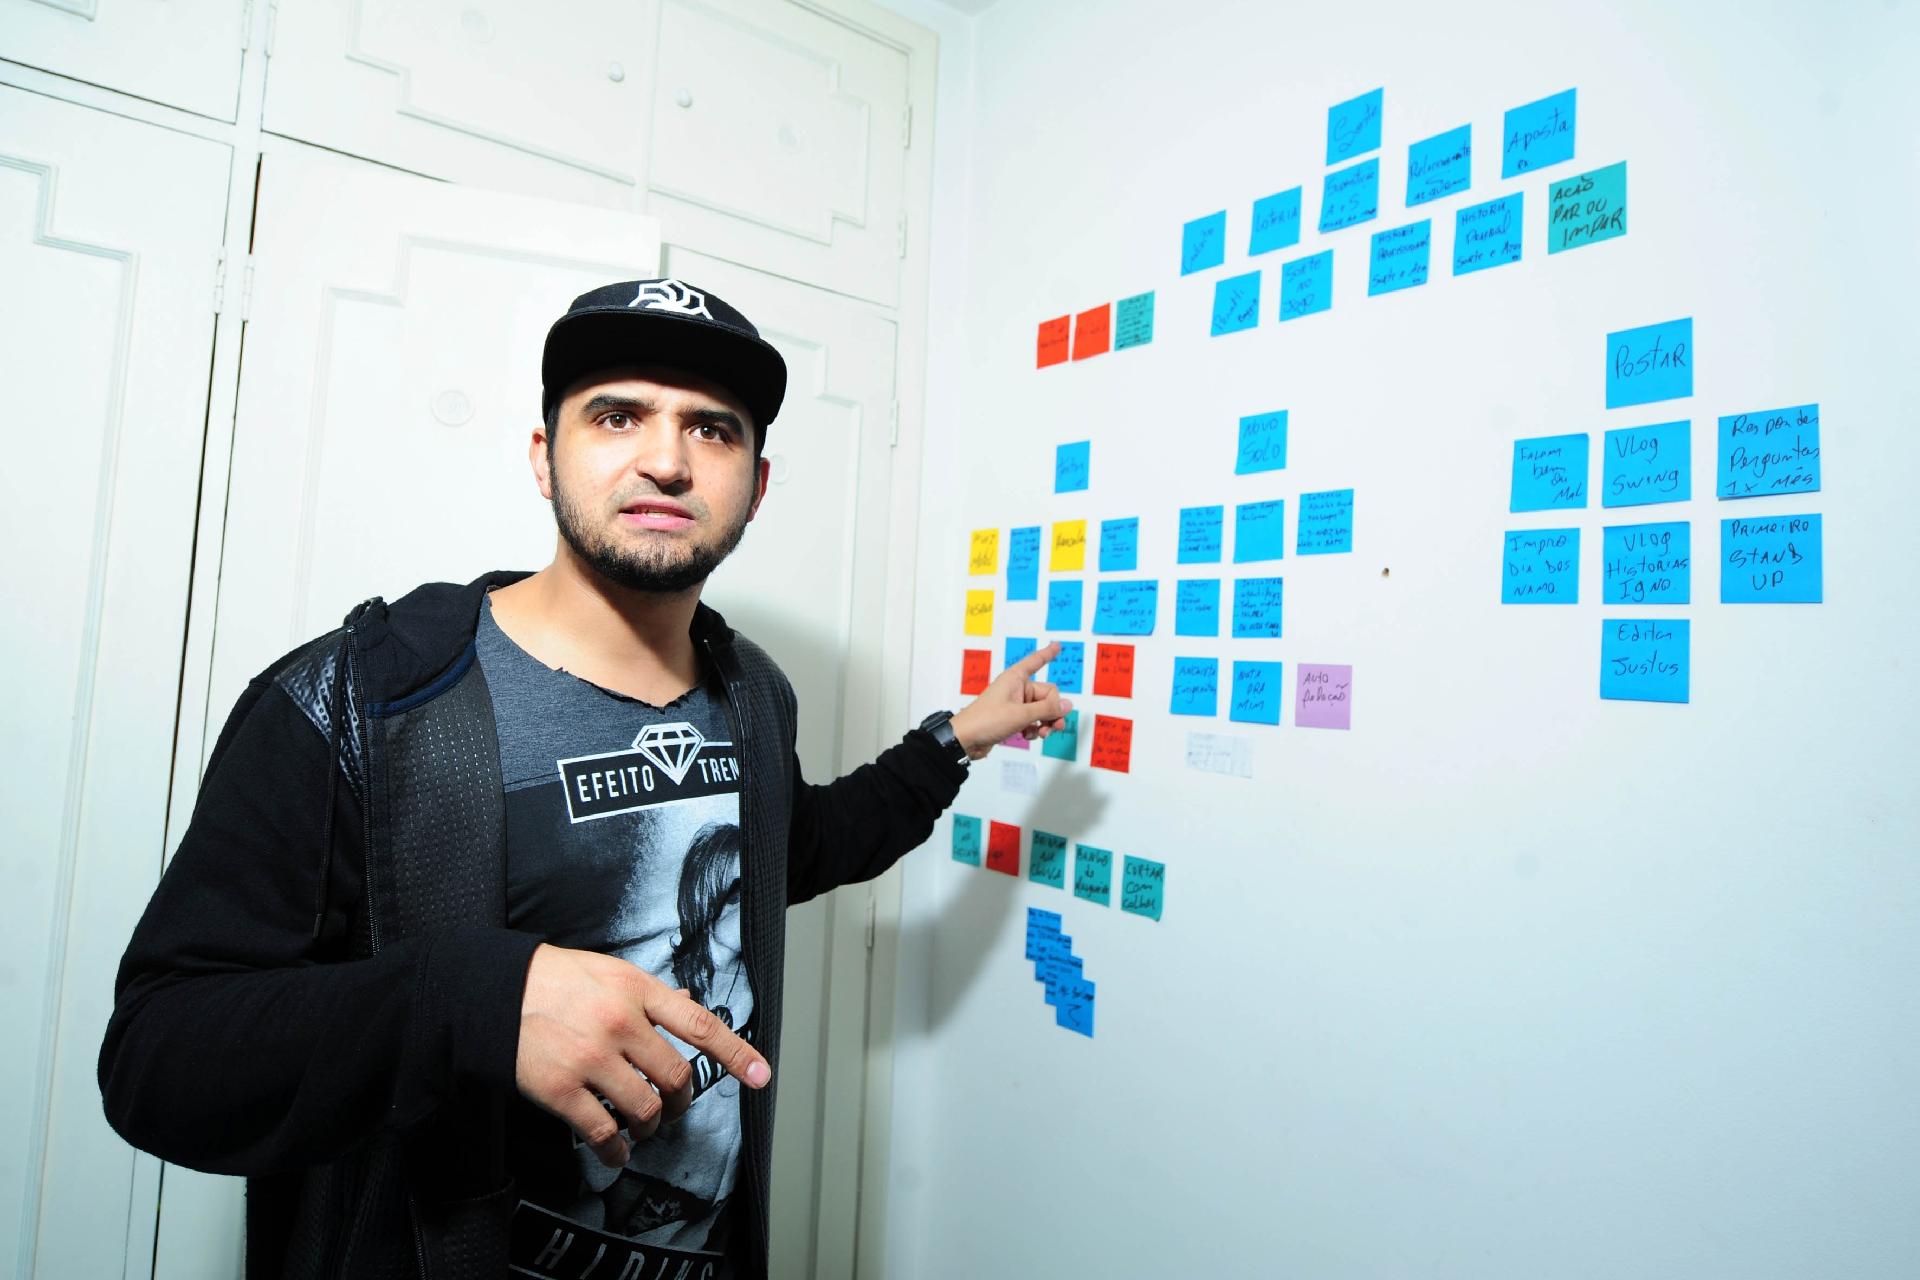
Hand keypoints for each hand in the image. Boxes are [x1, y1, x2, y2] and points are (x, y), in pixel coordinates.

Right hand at [515, 943, 771, 1167]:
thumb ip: (649, 993)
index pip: (699, 1024)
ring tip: (642, 1127)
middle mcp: (620, 1022)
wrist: (491, 991)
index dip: (735, 1053)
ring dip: (651, 1126)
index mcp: (637, 989)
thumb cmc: (554, 979)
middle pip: (676, 1075)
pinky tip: (615, 1151)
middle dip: (682, 1101)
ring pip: (646, 1108)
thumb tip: (687, 1003)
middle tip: (673, 1108)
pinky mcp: (561, 1088)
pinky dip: (615, 1150)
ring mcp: (591, 1057)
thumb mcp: (608, 971)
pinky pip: (602, 1131)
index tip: (761, 1076)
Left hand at [948, 642, 1072, 758]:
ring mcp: (1015, 704)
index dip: (1047, 654)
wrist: (966, 740)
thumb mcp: (1021, 714)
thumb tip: (1067, 705)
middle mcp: (1016, 689)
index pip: (1035, 662)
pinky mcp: (1013, 718)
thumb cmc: (986, 720)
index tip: (1057, 645)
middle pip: (1047, 695)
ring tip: (1042, 734)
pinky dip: (1034, 729)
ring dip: (1045, 723)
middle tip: (1055, 726)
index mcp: (1016, 678)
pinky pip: (1033, 720)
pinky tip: (1028, 735)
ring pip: (1042, 710)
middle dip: (1053, 711)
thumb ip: (1047, 709)